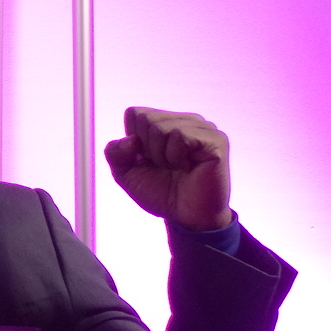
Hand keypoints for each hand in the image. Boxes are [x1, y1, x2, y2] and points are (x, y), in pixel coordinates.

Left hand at [103, 106, 233, 230]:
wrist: (187, 217)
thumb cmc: (161, 192)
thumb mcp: (126, 173)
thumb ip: (115, 153)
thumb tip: (131, 139)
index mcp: (166, 121)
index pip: (134, 113)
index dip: (133, 143)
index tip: (149, 160)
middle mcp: (185, 120)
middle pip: (146, 119)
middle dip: (148, 150)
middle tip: (167, 167)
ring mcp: (202, 128)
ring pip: (161, 128)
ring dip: (162, 156)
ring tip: (178, 168)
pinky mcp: (215, 140)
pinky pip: (180, 137)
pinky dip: (176, 157)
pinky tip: (189, 167)